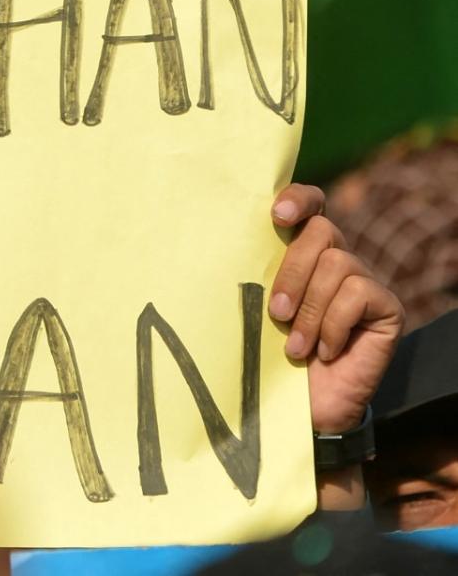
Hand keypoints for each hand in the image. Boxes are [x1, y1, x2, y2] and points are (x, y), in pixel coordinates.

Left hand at [269, 184, 403, 435]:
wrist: (303, 408)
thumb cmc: (269, 355)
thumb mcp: (253, 309)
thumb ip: (252, 274)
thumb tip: (221, 239)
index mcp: (302, 252)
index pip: (310, 204)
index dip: (298, 200)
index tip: (276, 215)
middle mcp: (337, 260)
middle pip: (321, 232)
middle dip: (292, 271)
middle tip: (276, 313)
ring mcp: (365, 282)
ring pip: (338, 264)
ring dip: (309, 309)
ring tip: (294, 346)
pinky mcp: (386, 308)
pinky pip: (359, 294)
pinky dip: (333, 325)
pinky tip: (324, 351)